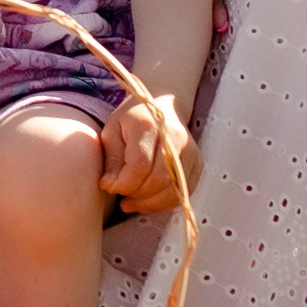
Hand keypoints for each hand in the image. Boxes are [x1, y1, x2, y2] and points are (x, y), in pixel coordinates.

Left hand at [99, 92, 199, 215]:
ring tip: (131, 202)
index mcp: (149, 125)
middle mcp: (174, 138)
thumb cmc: (132, 119)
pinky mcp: (197, 164)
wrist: (162, 103)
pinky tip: (147, 201)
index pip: (139, 165)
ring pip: (173, 190)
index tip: (108, 187)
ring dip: (149, 203)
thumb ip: (111, 159)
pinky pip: (183, 192)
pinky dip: (163, 203)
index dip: (123, 183)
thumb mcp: (112, 130)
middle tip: (121, 196)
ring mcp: (190, 151)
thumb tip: (109, 186)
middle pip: (158, 180)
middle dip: (136, 195)